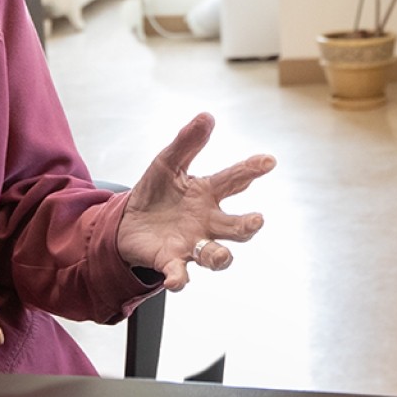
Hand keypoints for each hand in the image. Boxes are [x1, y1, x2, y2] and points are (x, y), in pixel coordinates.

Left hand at [116, 113, 275, 290]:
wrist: (127, 223)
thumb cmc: (156, 193)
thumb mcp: (167, 162)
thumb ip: (187, 142)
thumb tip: (207, 116)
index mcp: (207, 193)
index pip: (234, 180)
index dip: (252, 169)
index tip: (268, 160)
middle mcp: (206, 221)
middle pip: (235, 226)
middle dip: (247, 225)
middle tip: (257, 220)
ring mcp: (191, 243)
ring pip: (215, 254)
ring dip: (220, 256)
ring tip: (223, 255)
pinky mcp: (170, 261)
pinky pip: (180, 273)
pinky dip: (179, 279)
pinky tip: (176, 280)